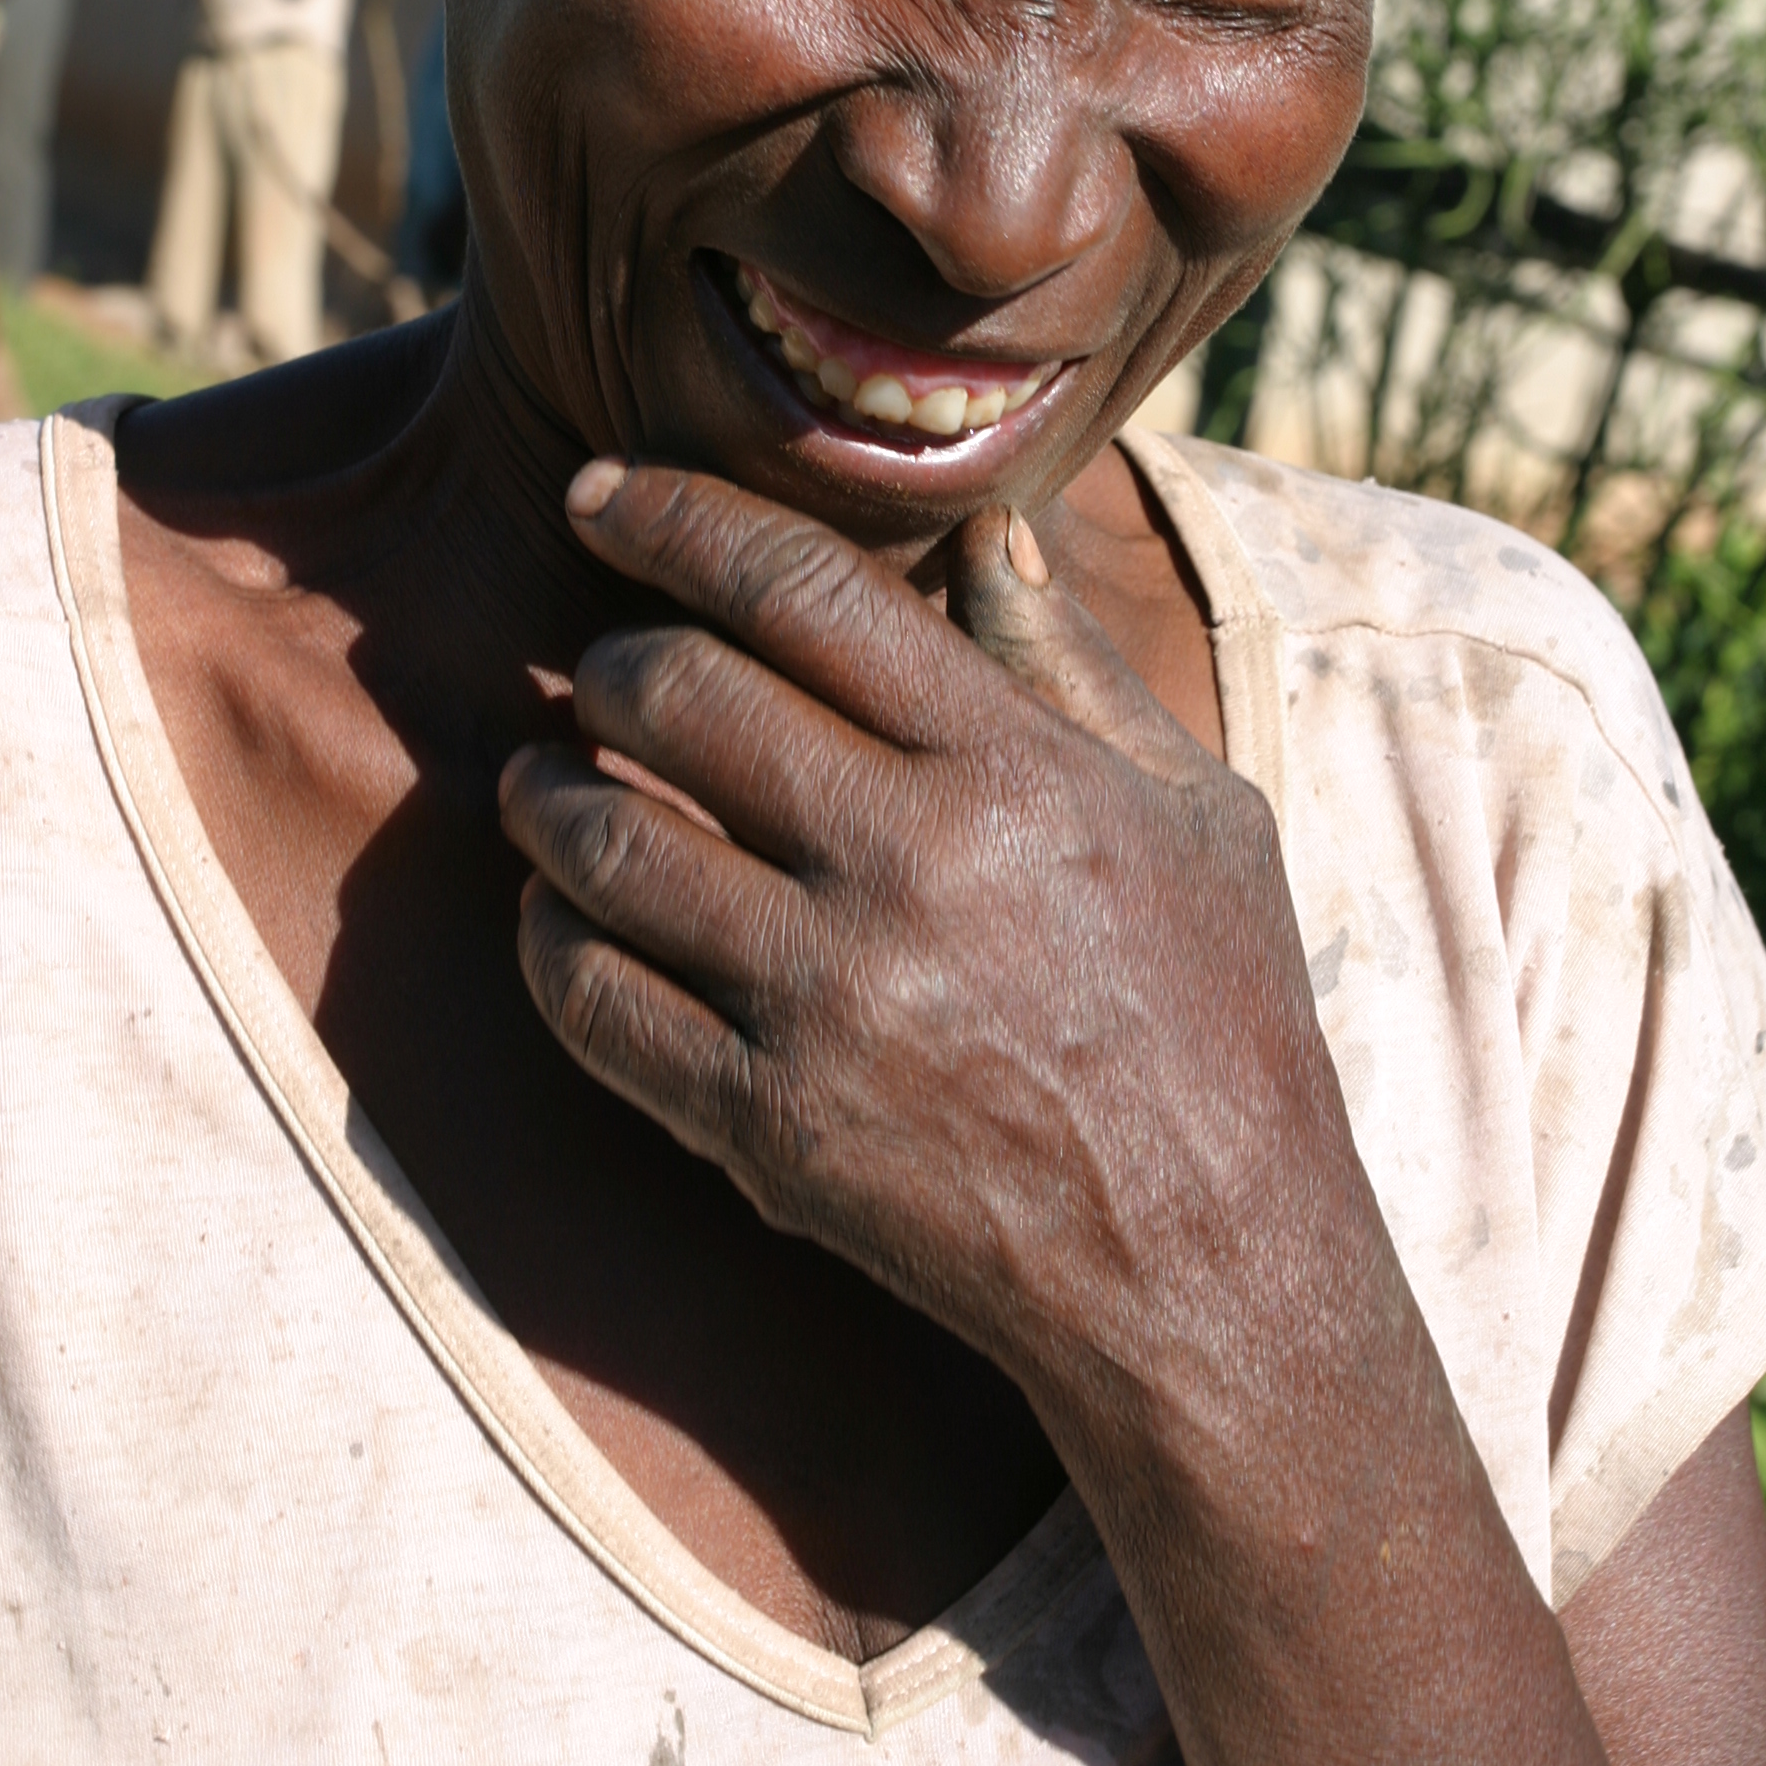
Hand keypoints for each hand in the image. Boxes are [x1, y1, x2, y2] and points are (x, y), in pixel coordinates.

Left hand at [499, 456, 1355, 1445]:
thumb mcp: (1202, 812)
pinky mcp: (772, 1129)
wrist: (1216, 1276)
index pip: (801, 586)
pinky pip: (597, 1005)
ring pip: (609, 843)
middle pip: (678, 694)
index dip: (675, 516)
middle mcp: (910, 865)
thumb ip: (1075, 667)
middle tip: (593, 662)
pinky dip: (548, 941)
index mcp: (1015, 767)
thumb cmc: (1225, 1022)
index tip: (600, 490)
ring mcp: (831, 1002)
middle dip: (607, 656)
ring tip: (540, 776)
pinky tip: (554, 912)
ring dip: (546, 791)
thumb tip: (988, 532)